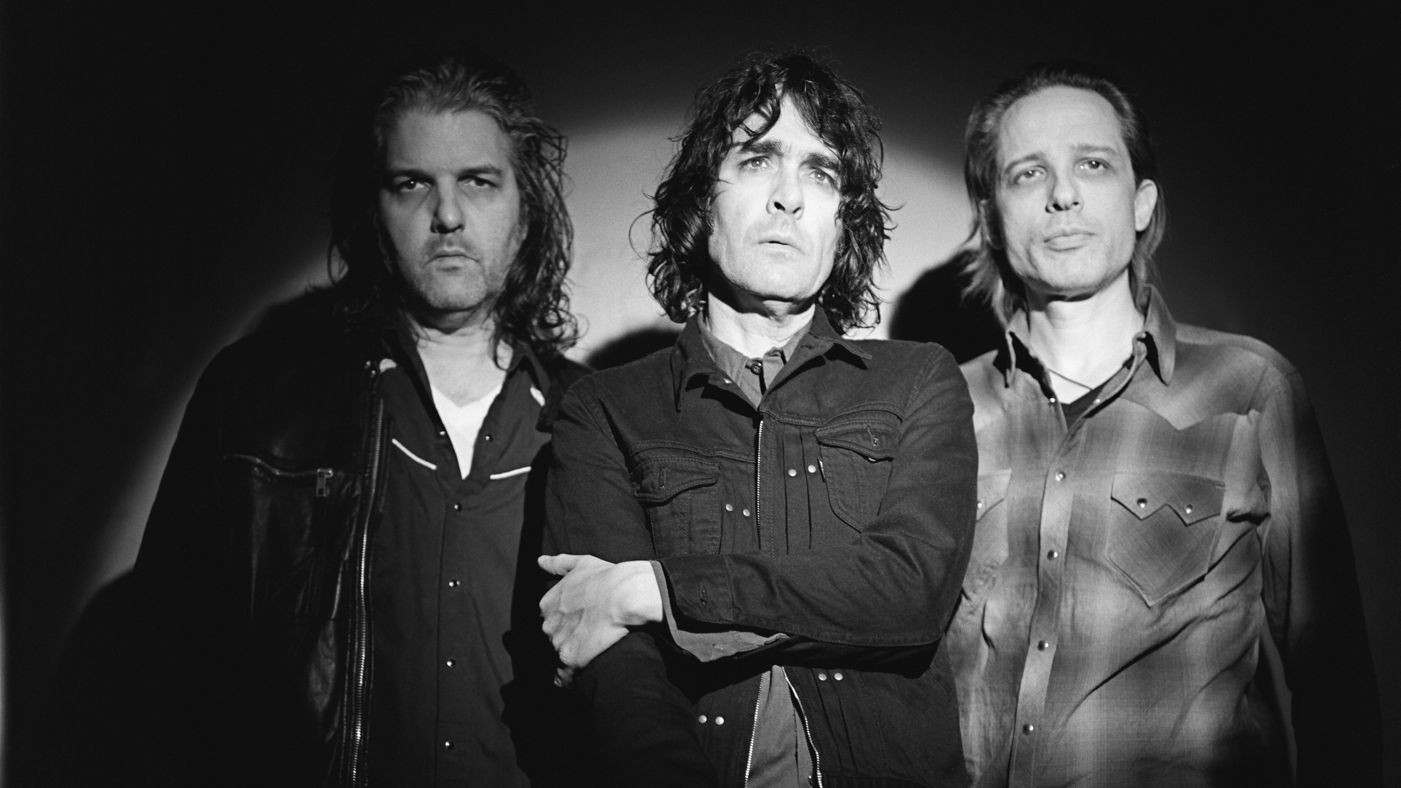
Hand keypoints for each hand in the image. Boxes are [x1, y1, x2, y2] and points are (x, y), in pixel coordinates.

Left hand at [538, 554, 662, 685]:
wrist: (624, 593)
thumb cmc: (607, 577)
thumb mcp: (582, 563)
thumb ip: (558, 563)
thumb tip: (540, 561)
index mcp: (548, 603)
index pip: (551, 620)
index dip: (566, 622)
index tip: (581, 623)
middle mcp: (548, 623)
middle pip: (553, 638)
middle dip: (566, 639)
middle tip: (587, 637)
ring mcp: (557, 641)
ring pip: (558, 655)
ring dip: (570, 656)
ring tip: (589, 655)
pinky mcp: (570, 658)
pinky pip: (563, 676)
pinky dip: (568, 678)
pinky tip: (576, 679)